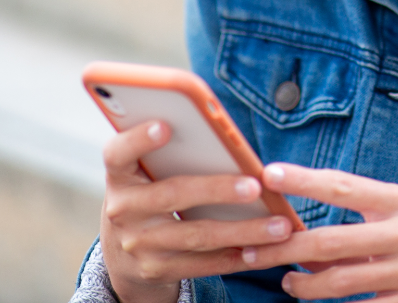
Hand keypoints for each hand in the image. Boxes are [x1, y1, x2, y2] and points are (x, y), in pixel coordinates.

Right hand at [99, 121, 296, 302]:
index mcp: (120, 176)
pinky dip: (239, 256)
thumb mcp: (145, 173)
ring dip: (243, 230)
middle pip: (173, 194)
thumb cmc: (149, 195)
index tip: (164, 126)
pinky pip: (205, 264)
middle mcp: (122, 210)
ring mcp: (138, 244)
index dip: (138, 139)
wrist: (123, 255)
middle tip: (255, 185)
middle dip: (218, 189)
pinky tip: (266, 249)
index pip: (118, 153)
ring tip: (280, 224)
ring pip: (198, 235)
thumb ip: (171, 154)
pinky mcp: (157, 271)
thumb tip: (225, 139)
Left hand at [243, 164, 397, 302]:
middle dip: (285, 247)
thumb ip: (368, 217)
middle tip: (254, 249)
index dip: (304, 180)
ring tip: (290, 283)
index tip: (268, 173)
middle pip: (331, 240)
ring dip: (305, 285)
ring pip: (341, 282)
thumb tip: (307, 229)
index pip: (344, 185)